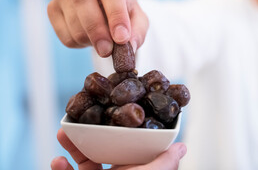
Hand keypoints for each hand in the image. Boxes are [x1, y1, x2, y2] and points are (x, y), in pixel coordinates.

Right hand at [47, 0, 148, 56]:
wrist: (107, 15)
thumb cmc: (125, 14)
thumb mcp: (138, 21)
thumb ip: (137, 31)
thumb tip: (128, 45)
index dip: (116, 14)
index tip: (122, 38)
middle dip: (96, 29)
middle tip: (107, 51)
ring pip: (72, 20)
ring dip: (90, 40)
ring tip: (105, 43)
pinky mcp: (53, 8)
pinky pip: (64, 34)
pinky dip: (79, 44)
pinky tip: (90, 39)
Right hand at [51, 129, 186, 169]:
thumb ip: (165, 164)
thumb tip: (182, 147)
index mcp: (133, 168)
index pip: (127, 144)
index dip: (119, 128)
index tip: (110, 111)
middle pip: (102, 148)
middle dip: (90, 133)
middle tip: (80, 120)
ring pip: (83, 160)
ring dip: (71, 147)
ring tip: (62, 134)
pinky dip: (60, 168)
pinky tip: (56, 161)